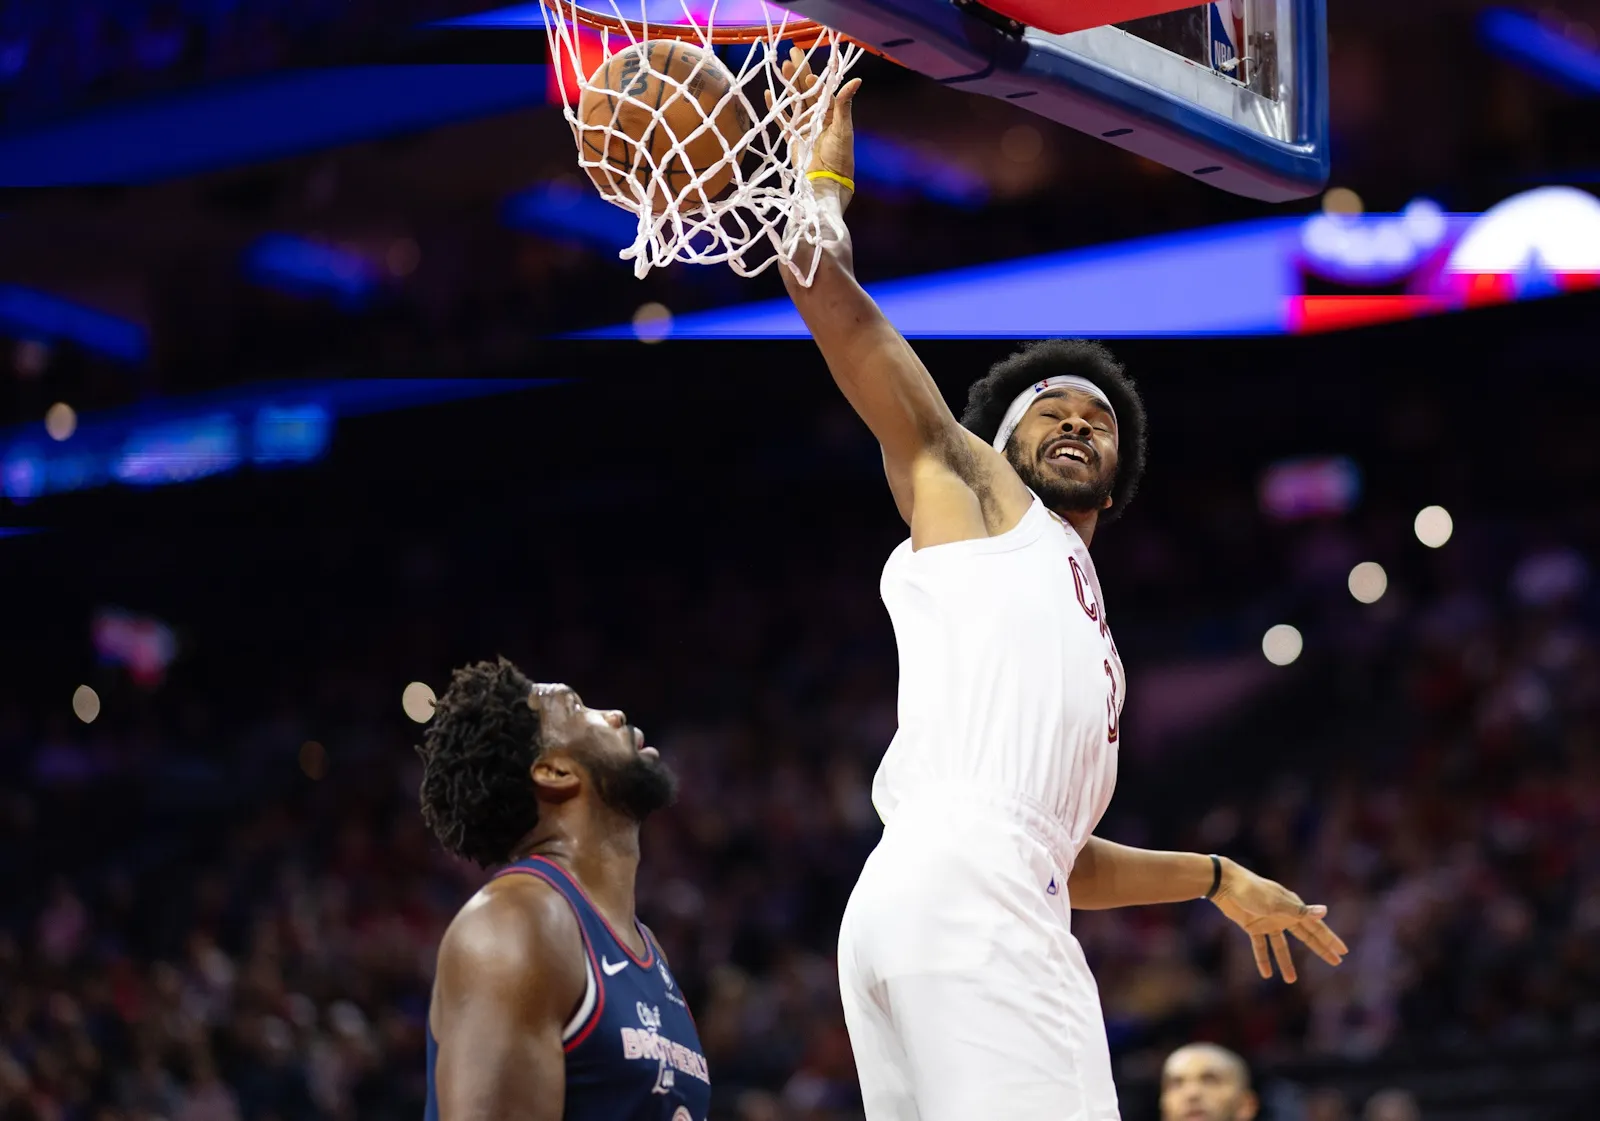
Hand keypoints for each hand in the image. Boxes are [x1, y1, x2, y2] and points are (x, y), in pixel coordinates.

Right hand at [767, 49, 862, 199]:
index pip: (823, 89)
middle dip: (799, 71)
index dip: (815, 77)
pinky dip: (775, 107)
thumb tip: (856, 80)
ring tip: (780, 67)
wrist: (827, 182)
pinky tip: (769, 94)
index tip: (807, 70)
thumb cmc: (840, 156)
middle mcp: (818, 117)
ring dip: (787, 85)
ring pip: (794, 101)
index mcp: (832, 113)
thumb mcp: (844, 128)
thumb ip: (844, 104)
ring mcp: (804, 126)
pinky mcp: (792, 137)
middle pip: (807, 90)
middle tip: (792, 52)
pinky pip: (782, 119)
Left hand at [1210, 858, 1347, 982]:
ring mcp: (1268, 921)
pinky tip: (1266, 974)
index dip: (1330, 939)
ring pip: (1281, 946)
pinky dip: (1263, 959)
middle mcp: (1283, 915)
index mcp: (1293, 908)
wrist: (1225, 884)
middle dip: (1320, 949)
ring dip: (1286, 962)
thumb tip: (1325, 911)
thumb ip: (1300, 911)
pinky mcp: (1252, 926)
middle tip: (1336, 963)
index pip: (1316, 927)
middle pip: (1306, 936)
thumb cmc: (1253, 890)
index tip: (1343, 951)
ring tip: (1291, 980)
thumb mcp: (1277, 903)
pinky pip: (1260, 946)